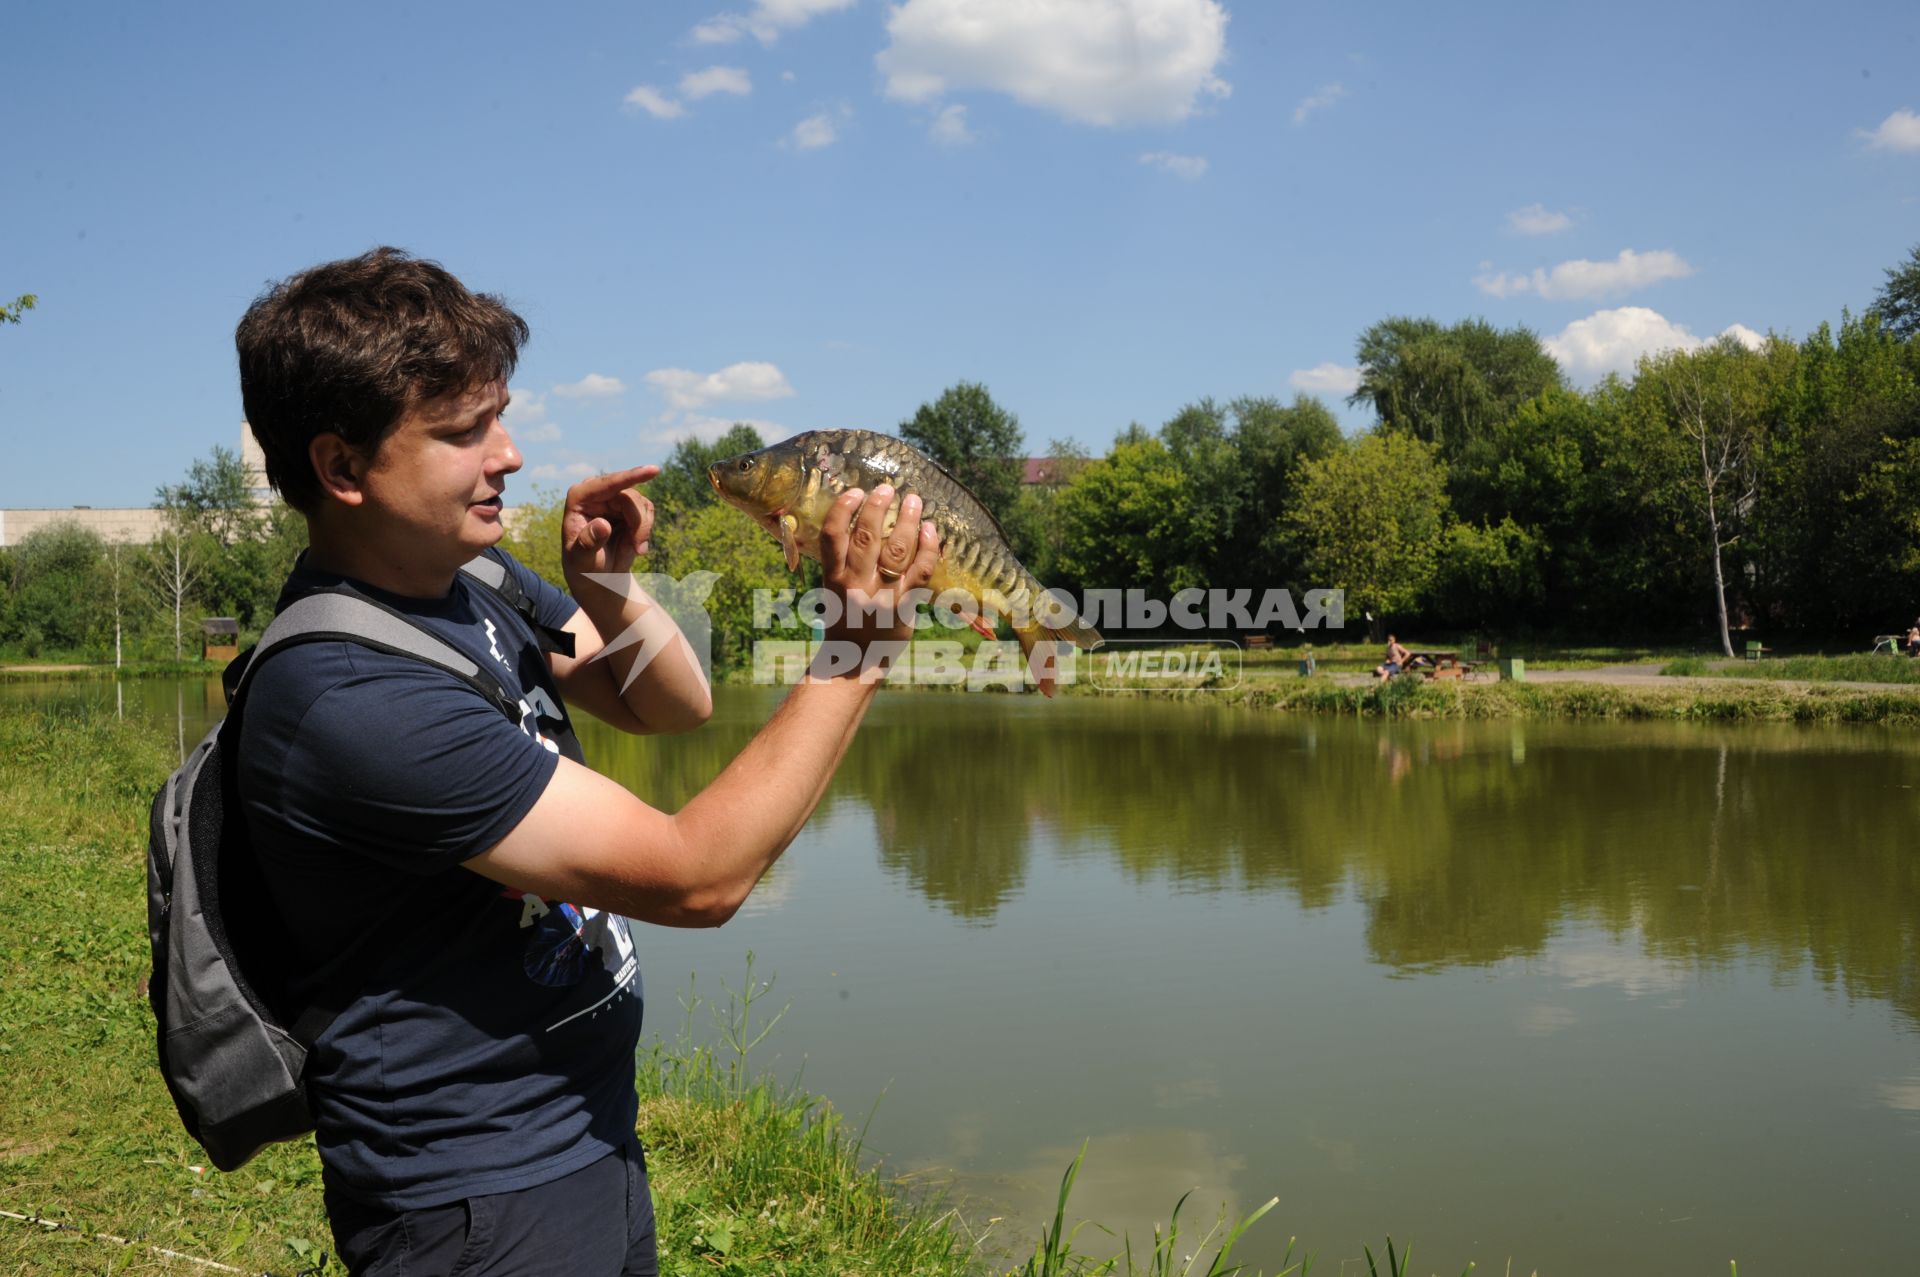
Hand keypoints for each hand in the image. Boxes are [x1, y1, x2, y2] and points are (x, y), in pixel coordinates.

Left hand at [562, 465, 658, 581]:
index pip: (607, 484)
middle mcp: (597, 492)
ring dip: (643, 529)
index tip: (653, 470)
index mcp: (579, 498)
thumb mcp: (582, 560)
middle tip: (639, 549)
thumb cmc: (583, 567)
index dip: (631, 477)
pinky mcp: (629, 505)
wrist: (597, 576)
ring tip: (636, 550)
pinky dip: (646, 530)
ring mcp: (614, 497)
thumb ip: (589, 542)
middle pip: (630, 497)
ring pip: (642, 503)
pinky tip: (636, 544)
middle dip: (639, 524)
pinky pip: (648, 511)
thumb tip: (603, 524)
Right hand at [818, 484, 939, 653]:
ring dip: (907, 521)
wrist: (855, 661)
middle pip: (867, 538)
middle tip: (888, 487)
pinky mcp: (905, 607)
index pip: (833, 537)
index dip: (843, 510)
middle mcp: (856, 585)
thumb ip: (843, 563)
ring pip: (897, 551)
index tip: (855, 491)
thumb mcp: (833, 591)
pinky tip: (931, 529)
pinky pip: (921, 572)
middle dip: (878, 508)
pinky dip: (928, 548)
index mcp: (834, 579)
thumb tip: (856, 523)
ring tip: (914, 500)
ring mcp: (882, 596)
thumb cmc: (844, 620)